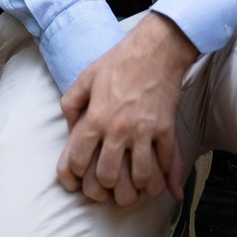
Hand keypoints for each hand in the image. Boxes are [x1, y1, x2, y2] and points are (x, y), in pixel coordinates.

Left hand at [56, 13, 199, 206]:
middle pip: (108, 176)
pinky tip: (162, 185)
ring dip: (136, 187)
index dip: (76, 174)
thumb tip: (70, 130)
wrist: (156, 49)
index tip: (82, 174)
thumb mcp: (85, 78)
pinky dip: (165, 179)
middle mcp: (119, 129)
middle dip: (106, 186)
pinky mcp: (166, 129)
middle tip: (109, 184)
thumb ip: (71, 104)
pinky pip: (166, 162)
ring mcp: (144, 131)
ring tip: (134, 187)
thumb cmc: (119, 62)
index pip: (79, 161)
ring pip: (139, 177)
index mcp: (96, 117)